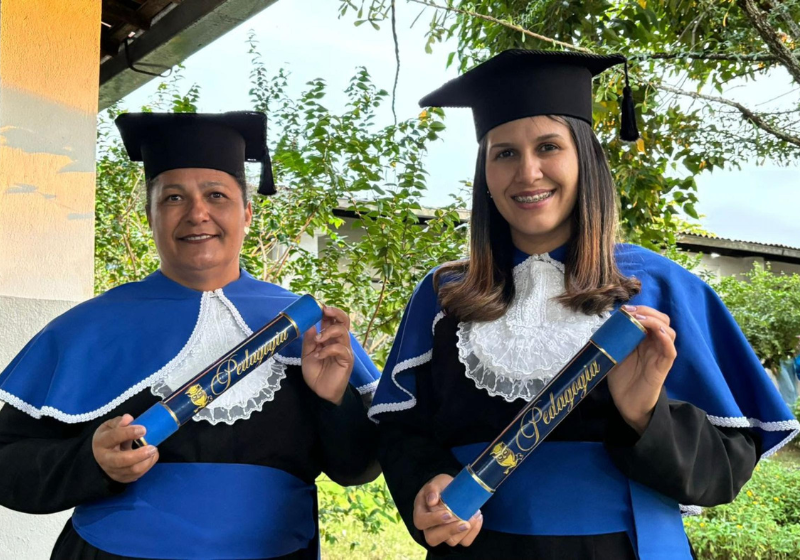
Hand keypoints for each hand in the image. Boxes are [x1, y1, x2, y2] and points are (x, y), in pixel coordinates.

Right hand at [92, 414, 158, 482]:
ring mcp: (112, 471)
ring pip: (132, 470)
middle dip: (139, 455)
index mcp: (101, 442)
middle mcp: (104, 459)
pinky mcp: (121, 478)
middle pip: (121, 460)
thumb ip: (119, 422)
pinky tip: (151, 457)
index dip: (129, 433)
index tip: (143, 429)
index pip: (113, 437)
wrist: (101, 454)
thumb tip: (128, 418)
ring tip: (154, 451)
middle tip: (153, 447)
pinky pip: (137, 475)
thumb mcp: (110, 426)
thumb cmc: (109, 436)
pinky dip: (147, 466)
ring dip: (147, 461)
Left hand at [301, 306, 353, 404]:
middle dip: (336, 313)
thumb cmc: (316, 373)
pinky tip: (318, 356)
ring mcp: (344, 350)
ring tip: (317, 341)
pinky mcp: (347, 360)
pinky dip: (328, 349)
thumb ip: (309, 341)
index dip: (328, 312)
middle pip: (344, 321)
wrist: (320, 393)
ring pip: (343, 332)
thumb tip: (311, 325)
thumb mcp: (307, 355)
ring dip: (328, 332)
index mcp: (329, 338)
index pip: (333, 320)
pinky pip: (340, 349)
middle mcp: (339, 341)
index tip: (319, 306)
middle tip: (325, 311)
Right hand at [413, 474, 482, 547]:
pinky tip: (477, 517)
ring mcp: (443, 534)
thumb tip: (432, 501)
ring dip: (465, 531)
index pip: (421, 521)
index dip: (433, 520)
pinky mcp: (456, 537)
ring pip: (451, 541)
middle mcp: (429, 527)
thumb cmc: (442, 487)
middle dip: (450, 531)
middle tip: (464, 522)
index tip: (448, 513)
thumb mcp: (437, 482)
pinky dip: (474, 532)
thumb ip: (432, 488)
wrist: (453, 490)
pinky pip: (464, 541)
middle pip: (433, 538)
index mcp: (421, 512)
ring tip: (474, 514)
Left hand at [607, 305, 676, 433]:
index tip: (625, 309)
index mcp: (644, 340)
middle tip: (632, 312)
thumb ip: (614, 340)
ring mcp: (660, 354)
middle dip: (648, 311)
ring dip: (655, 322)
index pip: (650, 317)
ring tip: (640, 319)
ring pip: (669, 331)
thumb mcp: (614, 354)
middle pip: (662, 320)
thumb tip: (606, 324)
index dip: (640, 309)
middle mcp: (655, 344)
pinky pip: (670, 350)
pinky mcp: (663, 366)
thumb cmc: (621, 379)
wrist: (627, 404)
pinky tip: (657, 332)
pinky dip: (666, 338)